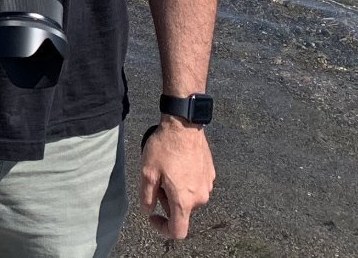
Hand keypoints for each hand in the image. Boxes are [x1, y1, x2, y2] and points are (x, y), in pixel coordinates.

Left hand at [139, 119, 214, 239]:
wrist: (184, 126)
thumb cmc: (164, 148)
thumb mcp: (147, 172)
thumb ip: (147, 197)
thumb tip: (148, 210)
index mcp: (184, 200)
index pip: (178, 231)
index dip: (162, 228)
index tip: (153, 216)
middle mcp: (200, 197)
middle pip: (182, 211)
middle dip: (166, 202)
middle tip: (156, 182)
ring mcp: (207, 186)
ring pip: (189, 198)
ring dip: (176, 192)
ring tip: (166, 171)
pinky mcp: (210, 175)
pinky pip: (196, 186)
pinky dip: (185, 182)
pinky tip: (177, 165)